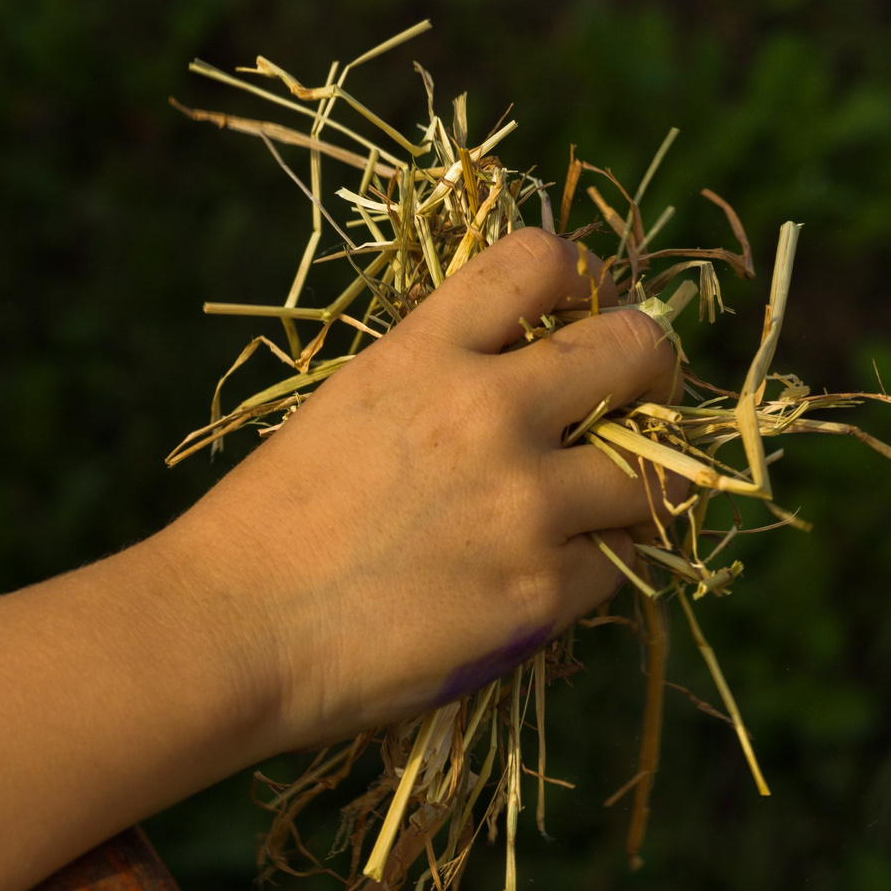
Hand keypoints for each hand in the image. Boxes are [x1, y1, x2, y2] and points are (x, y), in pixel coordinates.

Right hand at [162, 228, 675, 754]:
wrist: (233, 630)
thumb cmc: (267, 528)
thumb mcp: (347, 407)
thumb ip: (434, 380)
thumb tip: (519, 373)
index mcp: (426, 352)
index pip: (543, 260)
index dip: (584, 279)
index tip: (586, 311)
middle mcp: (488, 411)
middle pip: (634, 348)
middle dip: (653, 367)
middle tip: (643, 398)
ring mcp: (524, 504)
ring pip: (657, 474)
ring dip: (647, 482)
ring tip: (621, 500)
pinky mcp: (540, 593)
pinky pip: (622, 564)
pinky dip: (605, 563)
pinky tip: (567, 569)